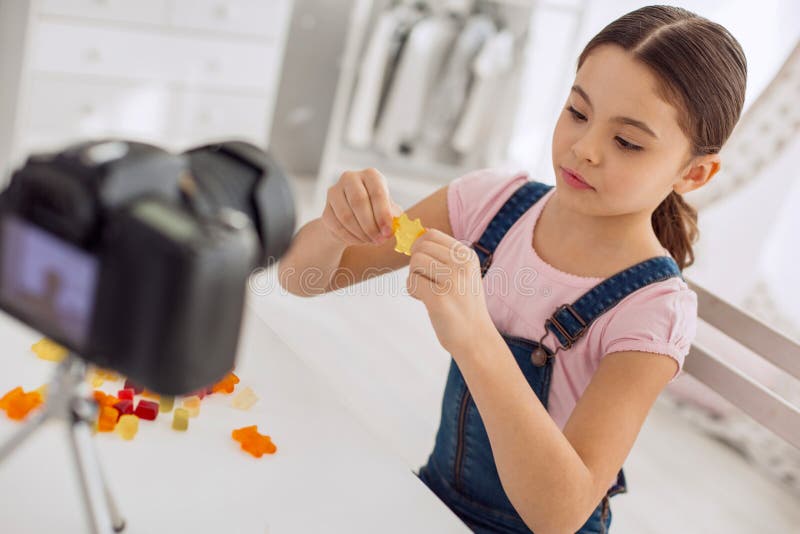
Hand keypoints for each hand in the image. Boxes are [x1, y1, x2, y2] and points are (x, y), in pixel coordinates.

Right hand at [321, 168, 402, 246]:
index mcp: (371, 175)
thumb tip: (395, 224)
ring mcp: (335, 192)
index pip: (377, 192)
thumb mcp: (387, 210)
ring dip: (361, 233)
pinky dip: (350, 237)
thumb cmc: (375, 210)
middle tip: (380, 240)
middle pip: (359, 202)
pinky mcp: (326, 209)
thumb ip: (392, 215)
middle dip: (371, 225)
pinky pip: (337, 226)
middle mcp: (351, 178)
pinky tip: (360, 240)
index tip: (388, 231)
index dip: (383, 214)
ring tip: (371, 241)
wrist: (353, 217)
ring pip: (346, 216)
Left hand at [406, 229, 493, 355]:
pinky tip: (423, 300)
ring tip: (425, 291)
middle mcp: (462, 265)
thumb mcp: (461, 274)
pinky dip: (412, 290)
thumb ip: (442, 256)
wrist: (475, 337)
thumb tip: (413, 237)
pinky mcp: (440, 298)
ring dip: (413, 277)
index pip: (431, 234)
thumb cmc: (462, 305)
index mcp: (467, 256)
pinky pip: (412, 282)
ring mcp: (452, 280)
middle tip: (425, 280)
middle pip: (420, 248)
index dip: (419, 246)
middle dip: (415, 263)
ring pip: (414, 263)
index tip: (423, 263)